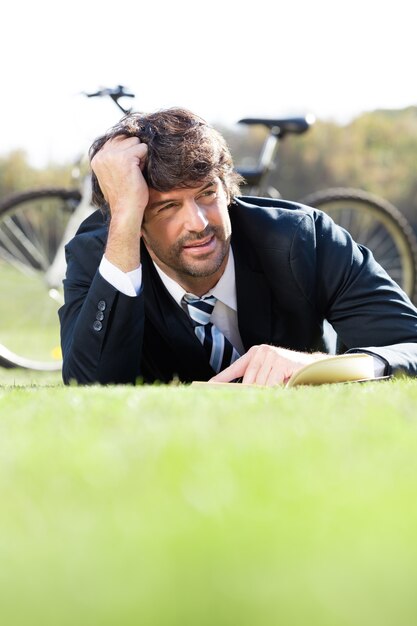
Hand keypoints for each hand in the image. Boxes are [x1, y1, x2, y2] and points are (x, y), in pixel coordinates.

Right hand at [91, 135, 148, 226]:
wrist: (126, 209)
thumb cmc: (123, 195)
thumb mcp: (112, 173)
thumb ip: (112, 158)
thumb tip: (126, 141)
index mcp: (97, 158)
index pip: (116, 140)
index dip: (126, 151)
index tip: (126, 169)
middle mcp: (103, 154)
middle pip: (126, 138)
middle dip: (133, 152)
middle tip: (131, 171)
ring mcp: (113, 155)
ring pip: (135, 141)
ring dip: (139, 155)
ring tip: (135, 172)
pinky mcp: (125, 158)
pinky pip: (143, 148)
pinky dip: (145, 160)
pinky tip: (139, 173)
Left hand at [209, 344, 328, 386]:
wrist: (312, 366)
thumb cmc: (287, 372)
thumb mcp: (268, 372)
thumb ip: (254, 379)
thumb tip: (236, 393)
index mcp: (255, 353)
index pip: (235, 368)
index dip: (222, 378)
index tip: (208, 386)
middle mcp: (262, 351)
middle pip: (248, 380)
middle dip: (250, 393)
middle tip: (250, 403)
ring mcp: (273, 355)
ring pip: (261, 383)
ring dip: (266, 392)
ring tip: (275, 391)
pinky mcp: (283, 362)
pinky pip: (272, 384)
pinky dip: (275, 390)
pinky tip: (282, 388)